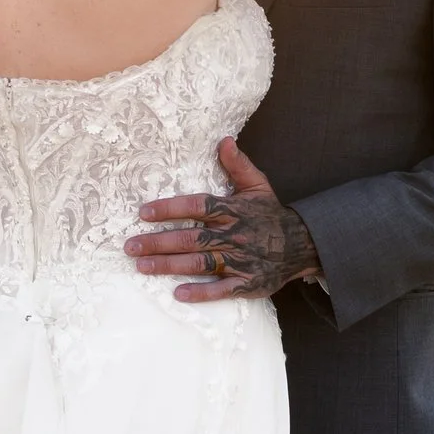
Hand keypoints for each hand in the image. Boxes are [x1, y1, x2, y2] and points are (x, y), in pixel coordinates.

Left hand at [126, 138, 318, 302]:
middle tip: (131, 246)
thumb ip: (238, 164)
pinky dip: (201, 292)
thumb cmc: (271, 214)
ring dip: (169, 265)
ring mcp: (240, 260)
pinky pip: (222, 289)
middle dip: (158, 242)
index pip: (197, 206)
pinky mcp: (247, 282)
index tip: (144, 212)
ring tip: (142, 266)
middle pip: (191, 238)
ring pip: (200, 263)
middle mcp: (233, 235)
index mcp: (233, 210)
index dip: (170, 209)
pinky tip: (178, 293)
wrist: (302, 244)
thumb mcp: (258, 185)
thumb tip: (224, 140)